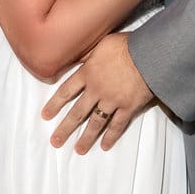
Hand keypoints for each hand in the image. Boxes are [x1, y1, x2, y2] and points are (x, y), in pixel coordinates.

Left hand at [41, 33, 155, 152]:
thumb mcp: (100, 43)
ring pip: (95, 122)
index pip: (66, 91)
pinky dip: (111, 136)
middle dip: (65, 128)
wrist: (149, 54)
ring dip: (86, 137)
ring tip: (79, 150)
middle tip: (56, 141)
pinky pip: (117, 125)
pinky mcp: (128, 107)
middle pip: (77, 112)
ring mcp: (112, 101)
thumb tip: (74, 55)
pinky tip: (104, 146)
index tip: (45, 116)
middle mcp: (96, 90)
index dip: (55, 104)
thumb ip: (87, 53)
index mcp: (87, 73)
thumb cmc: (125, 45)